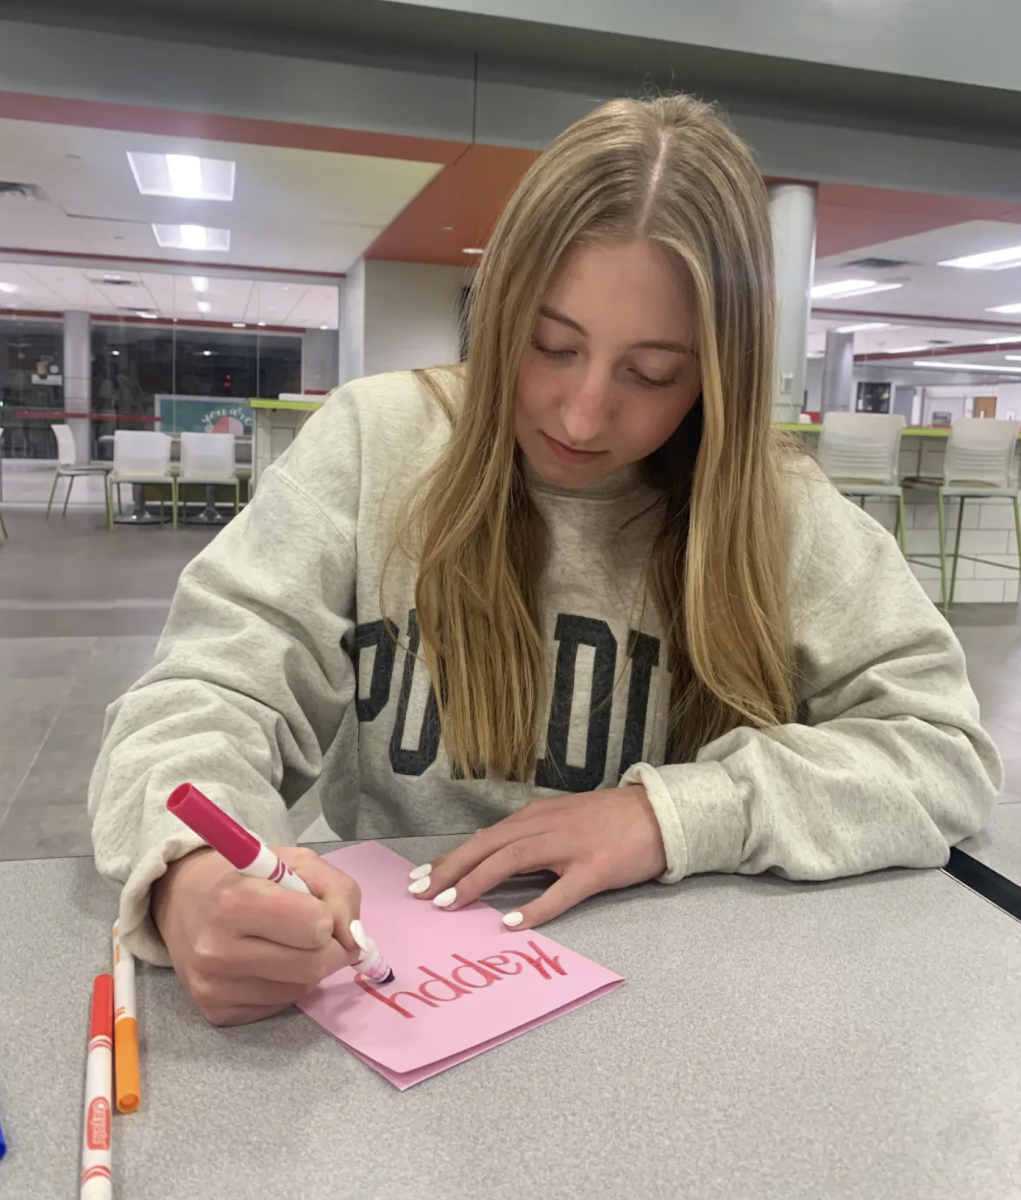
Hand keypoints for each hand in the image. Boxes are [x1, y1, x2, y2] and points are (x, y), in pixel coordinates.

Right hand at [152, 845, 361, 1025]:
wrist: (183, 900)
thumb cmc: (248, 876)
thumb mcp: (298, 862)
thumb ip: (339, 892)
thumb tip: (354, 941)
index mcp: (236, 901)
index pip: (316, 926)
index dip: (325, 916)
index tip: (312, 907)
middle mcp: (218, 949)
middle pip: (313, 966)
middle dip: (327, 948)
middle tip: (315, 932)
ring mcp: (213, 986)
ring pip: (299, 990)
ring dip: (307, 968)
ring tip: (283, 943)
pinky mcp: (214, 1012)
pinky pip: (277, 1007)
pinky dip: (284, 986)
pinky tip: (264, 963)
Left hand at [409, 785, 665, 928]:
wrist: (659, 813)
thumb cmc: (610, 821)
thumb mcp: (562, 821)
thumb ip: (530, 839)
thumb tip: (492, 863)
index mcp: (536, 816)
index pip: (483, 838)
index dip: (450, 859)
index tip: (419, 878)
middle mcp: (545, 826)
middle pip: (488, 846)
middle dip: (450, 870)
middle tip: (421, 895)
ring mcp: (570, 847)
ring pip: (512, 860)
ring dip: (477, 882)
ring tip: (450, 904)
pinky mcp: (595, 869)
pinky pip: (560, 892)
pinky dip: (533, 908)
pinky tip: (510, 923)